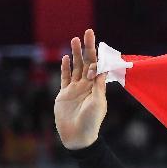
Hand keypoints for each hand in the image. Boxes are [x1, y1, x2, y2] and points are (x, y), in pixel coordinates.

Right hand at [54, 29, 106, 149]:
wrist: (78, 135)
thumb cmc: (92, 121)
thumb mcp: (98, 102)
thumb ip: (98, 86)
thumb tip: (101, 70)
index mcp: (97, 87)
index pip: (98, 67)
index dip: (98, 56)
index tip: (99, 44)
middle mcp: (87, 85)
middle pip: (87, 62)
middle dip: (87, 48)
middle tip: (88, 32)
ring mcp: (76, 88)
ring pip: (76, 67)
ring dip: (76, 53)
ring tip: (75, 39)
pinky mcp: (65, 93)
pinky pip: (65, 77)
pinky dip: (66, 67)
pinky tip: (67, 57)